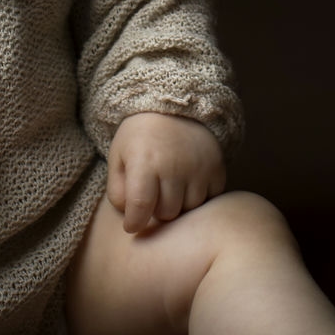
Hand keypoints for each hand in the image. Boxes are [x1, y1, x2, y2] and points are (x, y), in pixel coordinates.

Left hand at [107, 111, 225, 232]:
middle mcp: (174, 166)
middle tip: (153, 195)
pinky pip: (210, 200)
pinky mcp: (217, 169)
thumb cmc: (139, 138)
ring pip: (190, 209)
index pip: (140, 206)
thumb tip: (131, 220)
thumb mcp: (118, 158)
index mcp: (144, 162)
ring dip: (179, 205)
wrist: (172, 108)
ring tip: (170, 187)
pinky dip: (199, 197)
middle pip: (167, 213)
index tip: (131, 226)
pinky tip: (188, 183)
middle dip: (157, 210)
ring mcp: (199, 168)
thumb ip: (117, 191)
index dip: (134, 222)